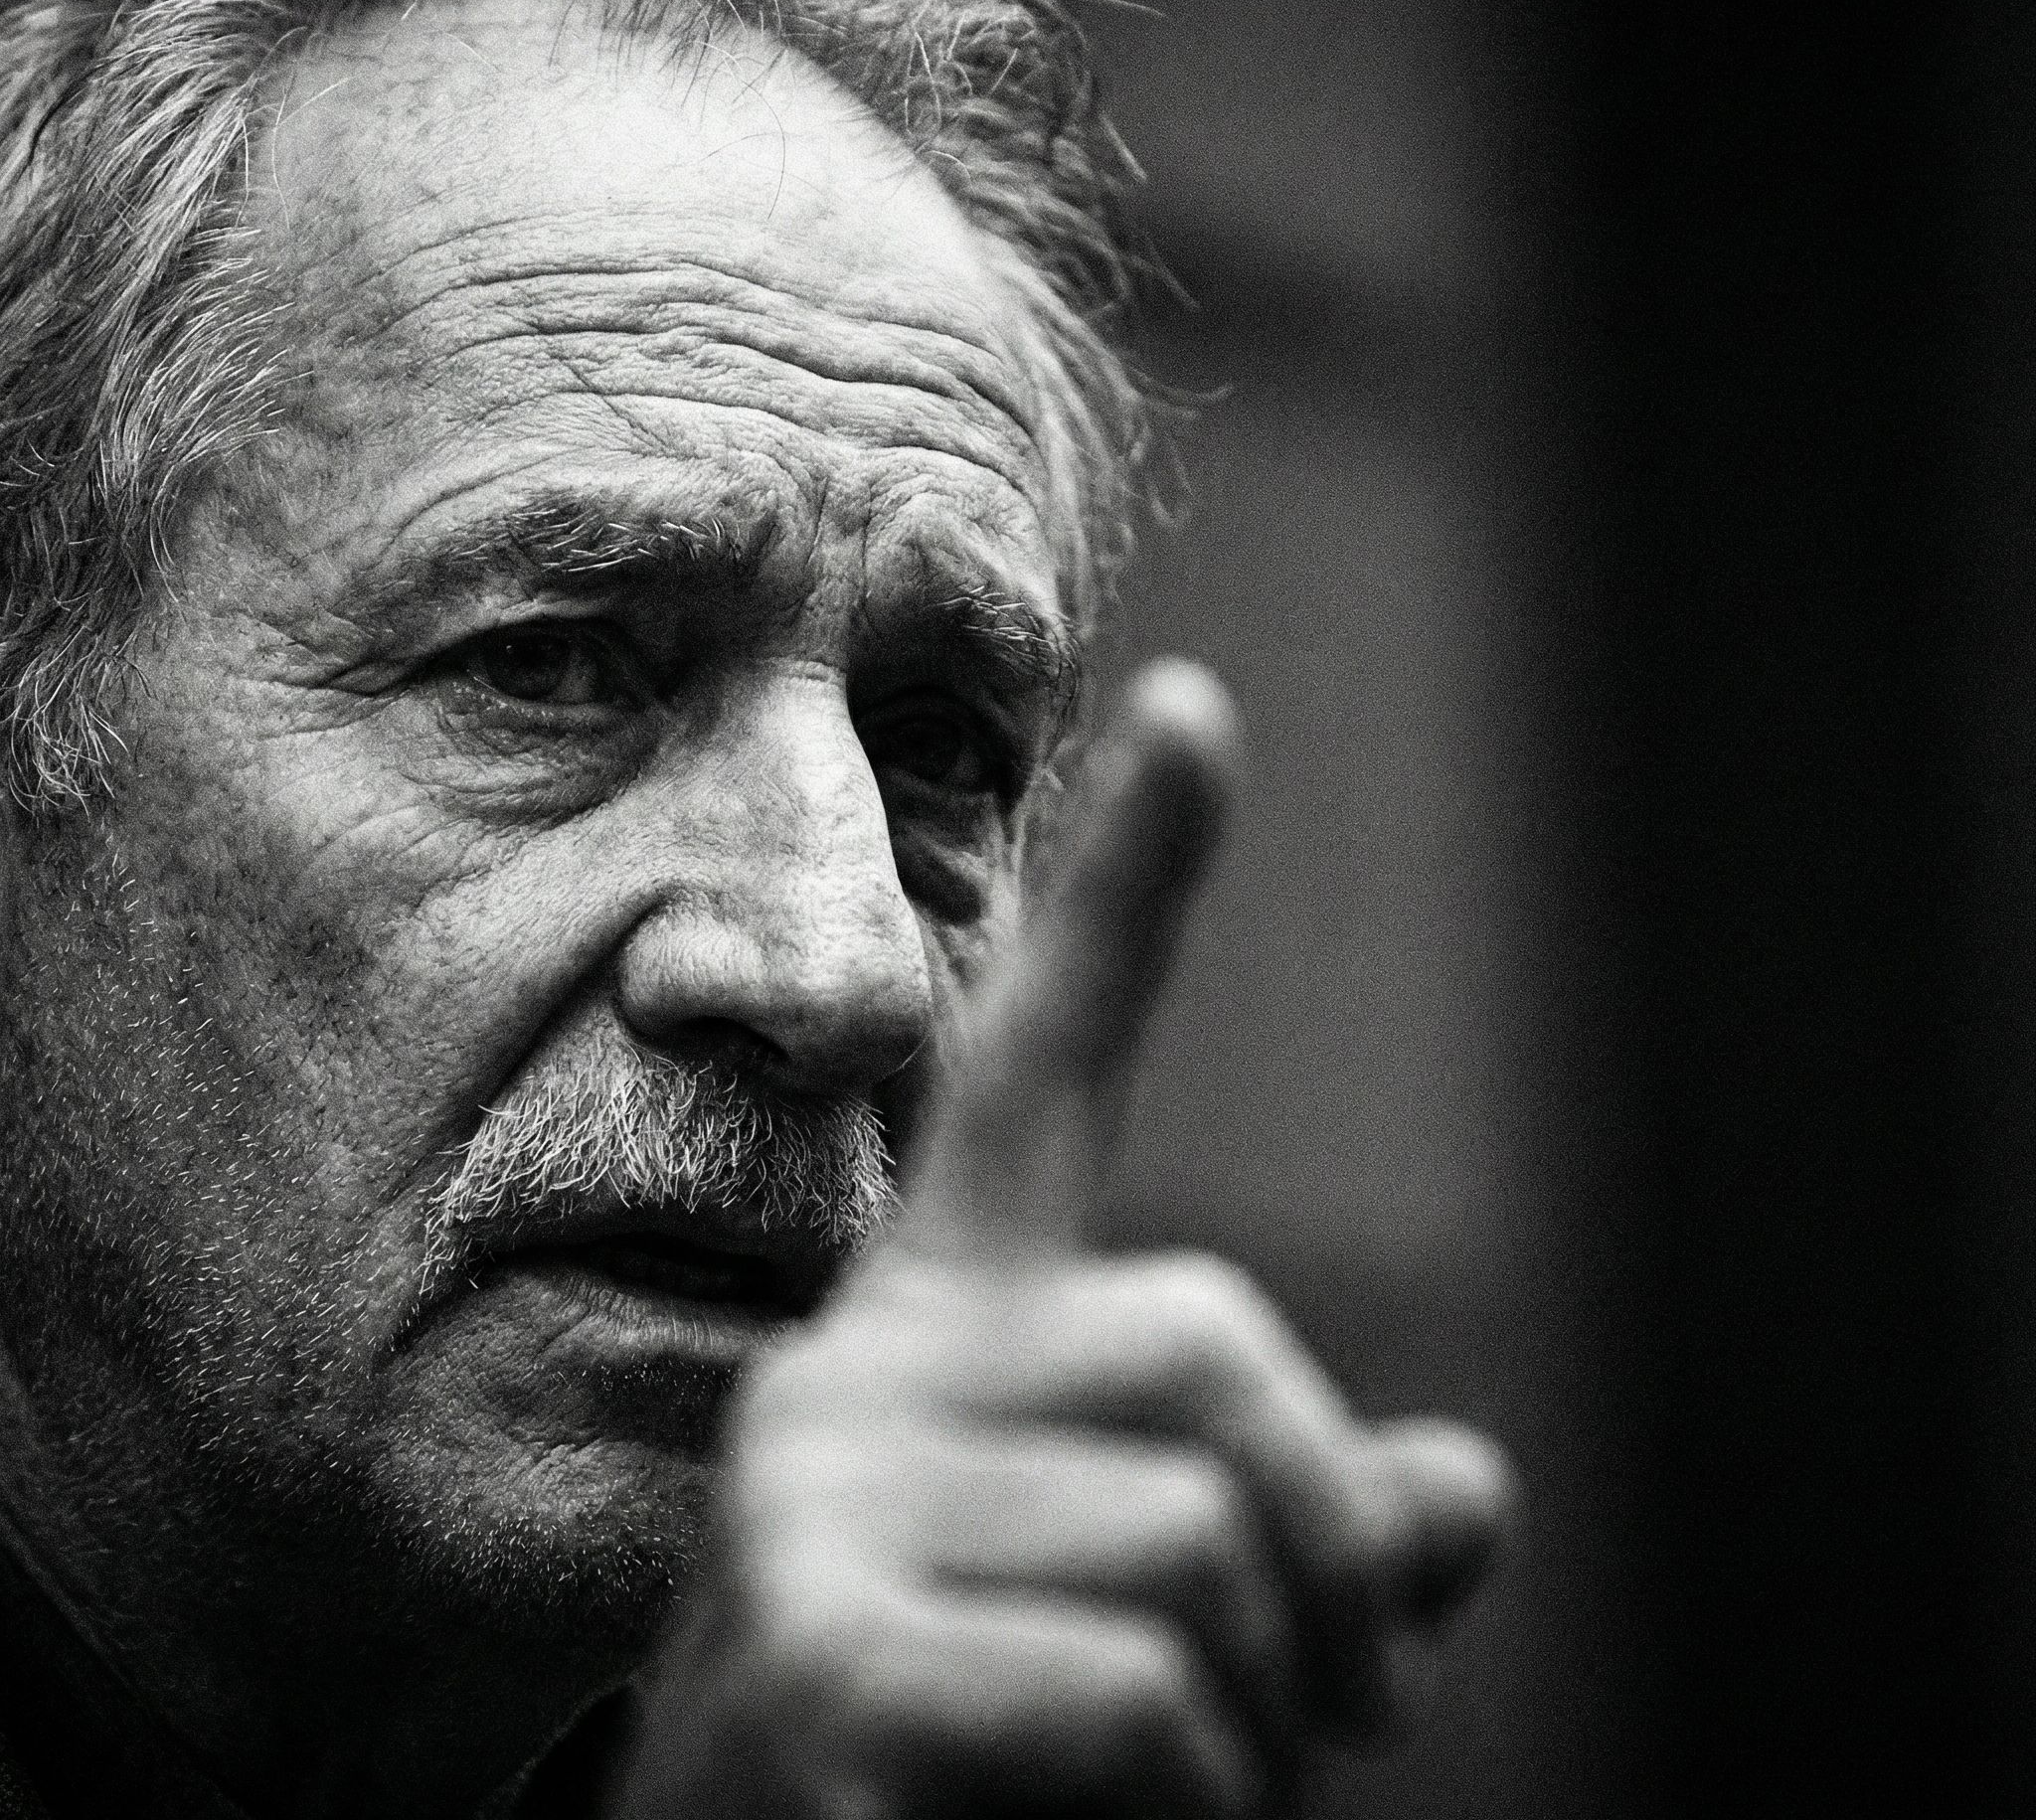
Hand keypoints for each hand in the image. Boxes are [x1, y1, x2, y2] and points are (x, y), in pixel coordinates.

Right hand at [609, 660, 1516, 1818]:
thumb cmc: (986, 1779)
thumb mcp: (1168, 1633)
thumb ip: (1302, 1538)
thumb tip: (1470, 1490)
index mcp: (946, 1330)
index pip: (1040, 1065)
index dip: (1129, 886)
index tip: (1194, 703)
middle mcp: (859, 1367)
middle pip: (1213, 1341)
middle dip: (1323, 1560)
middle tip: (1315, 1721)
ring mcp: (815, 1492)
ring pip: (1203, 1538)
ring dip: (1268, 1718)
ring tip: (1170, 1790)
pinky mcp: (811, 1643)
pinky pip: (1142, 1694)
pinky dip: (1190, 1810)